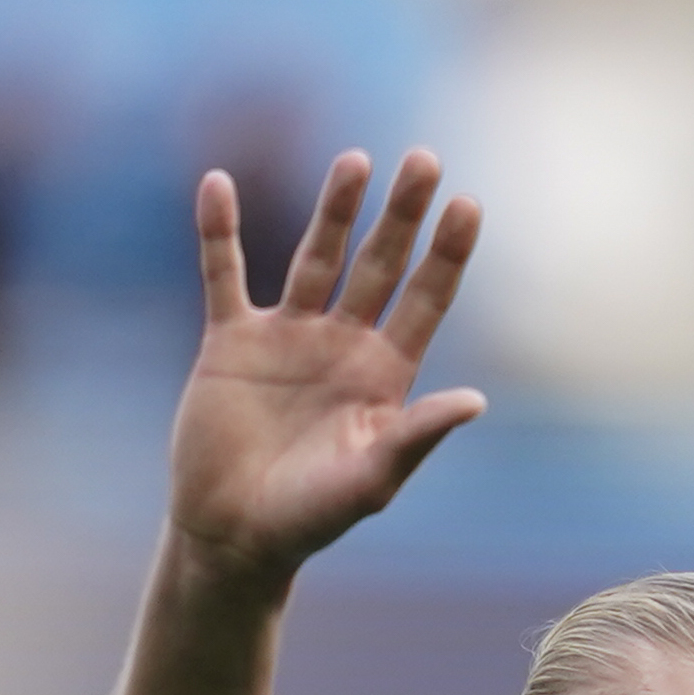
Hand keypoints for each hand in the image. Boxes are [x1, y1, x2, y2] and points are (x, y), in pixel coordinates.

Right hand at [168, 148, 484, 586]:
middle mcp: (342, 345)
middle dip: (402, 215)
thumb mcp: (371, 479)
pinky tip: (217, 183)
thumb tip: (475, 400)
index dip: (446, 255)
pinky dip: (218, 232)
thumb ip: (416, 436)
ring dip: (334, 210)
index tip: (468, 204)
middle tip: (425, 159)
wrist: (233, 535)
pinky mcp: (231, 342)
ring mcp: (287, 337)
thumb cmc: (311, 518)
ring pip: (315, 257)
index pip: (425, 300)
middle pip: (379, 265)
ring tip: (356, 161)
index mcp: (384, 375)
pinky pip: (222, 275)